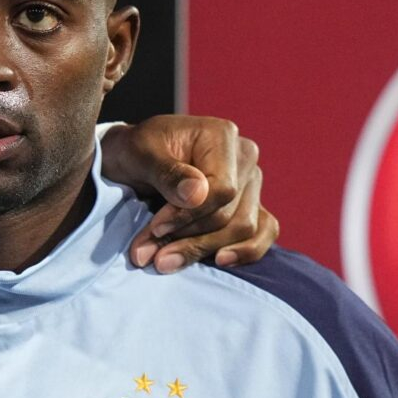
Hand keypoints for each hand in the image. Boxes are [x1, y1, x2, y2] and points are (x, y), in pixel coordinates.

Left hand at [99, 115, 279, 272]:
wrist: (132, 160)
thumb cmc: (135, 152)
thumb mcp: (139, 154)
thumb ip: (167, 173)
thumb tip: (197, 195)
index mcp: (221, 136)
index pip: (222, 189)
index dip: (189, 215)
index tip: (156, 227)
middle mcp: (244, 157)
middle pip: (231, 214)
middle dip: (188, 239)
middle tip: (147, 253)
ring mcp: (251, 183)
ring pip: (244, 229)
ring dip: (203, 249)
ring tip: (163, 260)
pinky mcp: (251, 205)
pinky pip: (264, 232)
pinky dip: (245, 251)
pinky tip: (220, 261)